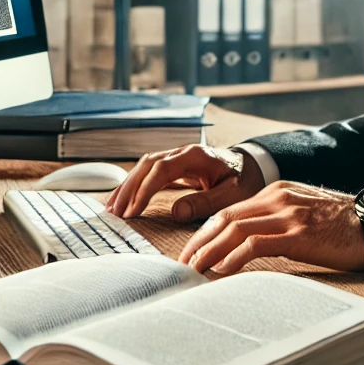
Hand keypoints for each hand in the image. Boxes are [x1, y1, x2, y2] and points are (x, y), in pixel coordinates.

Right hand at [105, 145, 264, 220]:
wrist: (252, 166)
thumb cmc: (244, 180)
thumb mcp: (232, 194)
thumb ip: (207, 202)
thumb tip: (176, 212)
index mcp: (196, 156)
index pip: (162, 168)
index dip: (145, 189)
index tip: (133, 210)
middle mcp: (182, 152)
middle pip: (147, 164)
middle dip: (129, 188)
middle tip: (115, 213)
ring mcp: (176, 156)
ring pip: (144, 166)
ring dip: (127, 186)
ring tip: (111, 208)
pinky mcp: (174, 165)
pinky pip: (148, 172)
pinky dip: (134, 184)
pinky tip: (123, 199)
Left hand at [178, 180, 363, 274]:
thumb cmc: (343, 226)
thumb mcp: (304, 215)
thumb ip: (278, 223)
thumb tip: (249, 249)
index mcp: (276, 192)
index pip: (230, 210)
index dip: (205, 231)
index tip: (191, 251)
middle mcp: (277, 198)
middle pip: (225, 217)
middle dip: (199, 241)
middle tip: (182, 264)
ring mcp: (287, 214)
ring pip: (234, 229)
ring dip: (208, 251)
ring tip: (193, 271)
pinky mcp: (298, 233)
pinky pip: (255, 245)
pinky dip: (233, 259)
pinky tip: (221, 273)